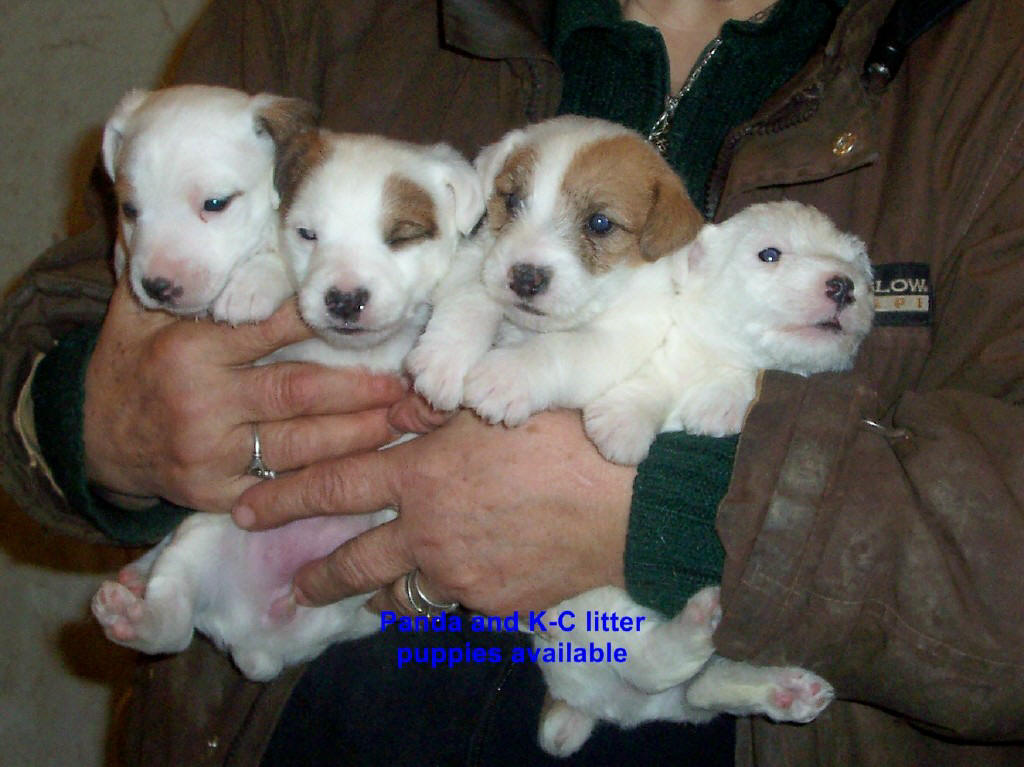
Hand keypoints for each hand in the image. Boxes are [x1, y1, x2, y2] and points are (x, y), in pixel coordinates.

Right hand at [83, 280, 406, 511]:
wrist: (88, 440)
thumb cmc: (126, 366)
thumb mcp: (137, 312)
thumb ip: (181, 278)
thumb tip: (200, 224)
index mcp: (192, 350)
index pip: (270, 331)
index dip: (322, 325)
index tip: (364, 317)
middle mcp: (205, 402)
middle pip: (299, 393)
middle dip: (359, 389)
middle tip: (406, 382)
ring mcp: (211, 453)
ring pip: (300, 444)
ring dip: (356, 434)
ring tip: (400, 420)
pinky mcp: (215, 494)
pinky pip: (280, 487)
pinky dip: (322, 479)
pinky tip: (361, 468)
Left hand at [232, 409, 635, 615]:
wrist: (627, 503)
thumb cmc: (563, 437)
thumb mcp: (493, 400)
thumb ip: (435, 406)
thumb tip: (398, 407)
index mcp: (421, 476)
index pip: (334, 487)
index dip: (284, 498)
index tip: (245, 510)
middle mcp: (428, 533)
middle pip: (354, 561)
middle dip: (315, 575)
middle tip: (291, 584)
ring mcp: (460, 576)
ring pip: (399, 594)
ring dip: (375, 595)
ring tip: (360, 598)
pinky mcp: (494, 604)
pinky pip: (453, 605)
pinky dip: (438, 597)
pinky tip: (440, 590)